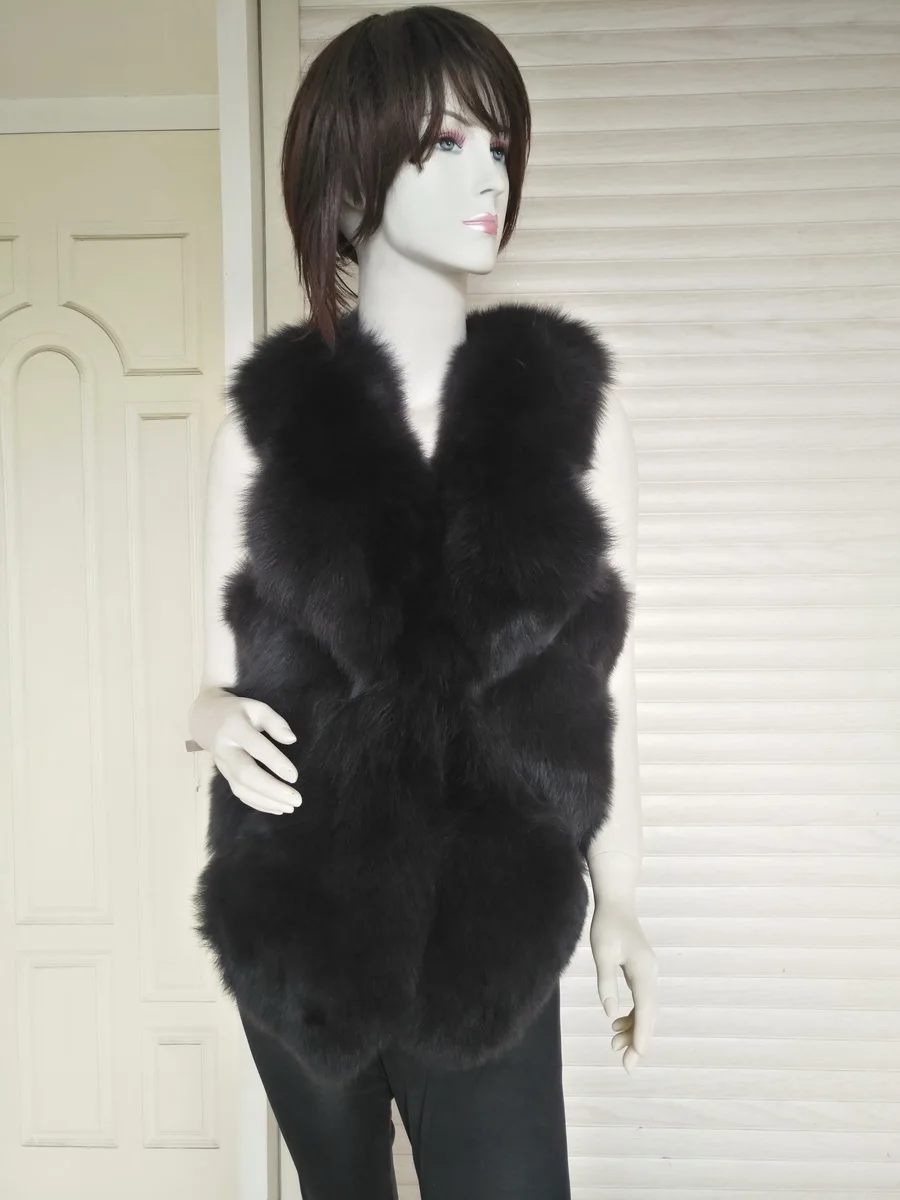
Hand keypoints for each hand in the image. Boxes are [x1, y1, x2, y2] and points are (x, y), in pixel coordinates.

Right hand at [188, 686, 301, 814]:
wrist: (206, 720)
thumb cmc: (238, 712)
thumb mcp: (256, 707)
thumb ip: (274, 722)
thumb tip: (291, 740)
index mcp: (234, 728)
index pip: (255, 746)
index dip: (274, 762)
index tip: (294, 776)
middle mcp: (225, 749)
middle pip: (245, 774)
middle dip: (271, 789)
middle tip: (296, 799)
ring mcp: (223, 766)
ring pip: (241, 788)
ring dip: (266, 801)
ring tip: (290, 807)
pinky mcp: (225, 776)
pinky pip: (239, 794)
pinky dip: (258, 804)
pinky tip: (277, 808)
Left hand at [589, 895, 657, 1073]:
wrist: (616, 903)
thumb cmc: (607, 926)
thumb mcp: (602, 953)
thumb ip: (606, 983)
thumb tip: (610, 1014)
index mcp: (643, 971)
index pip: (645, 1010)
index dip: (641, 1035)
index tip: (636, 1057)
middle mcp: (651, 975)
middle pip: (650, 1015)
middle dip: (640, 1040)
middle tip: (626, 1065)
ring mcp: (649, 974)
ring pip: (646, 1010)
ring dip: (634, 1029)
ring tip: (614, 1044)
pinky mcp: (642, 973)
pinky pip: (641, 1000)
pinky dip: (632, 1015)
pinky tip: (618, 1024)